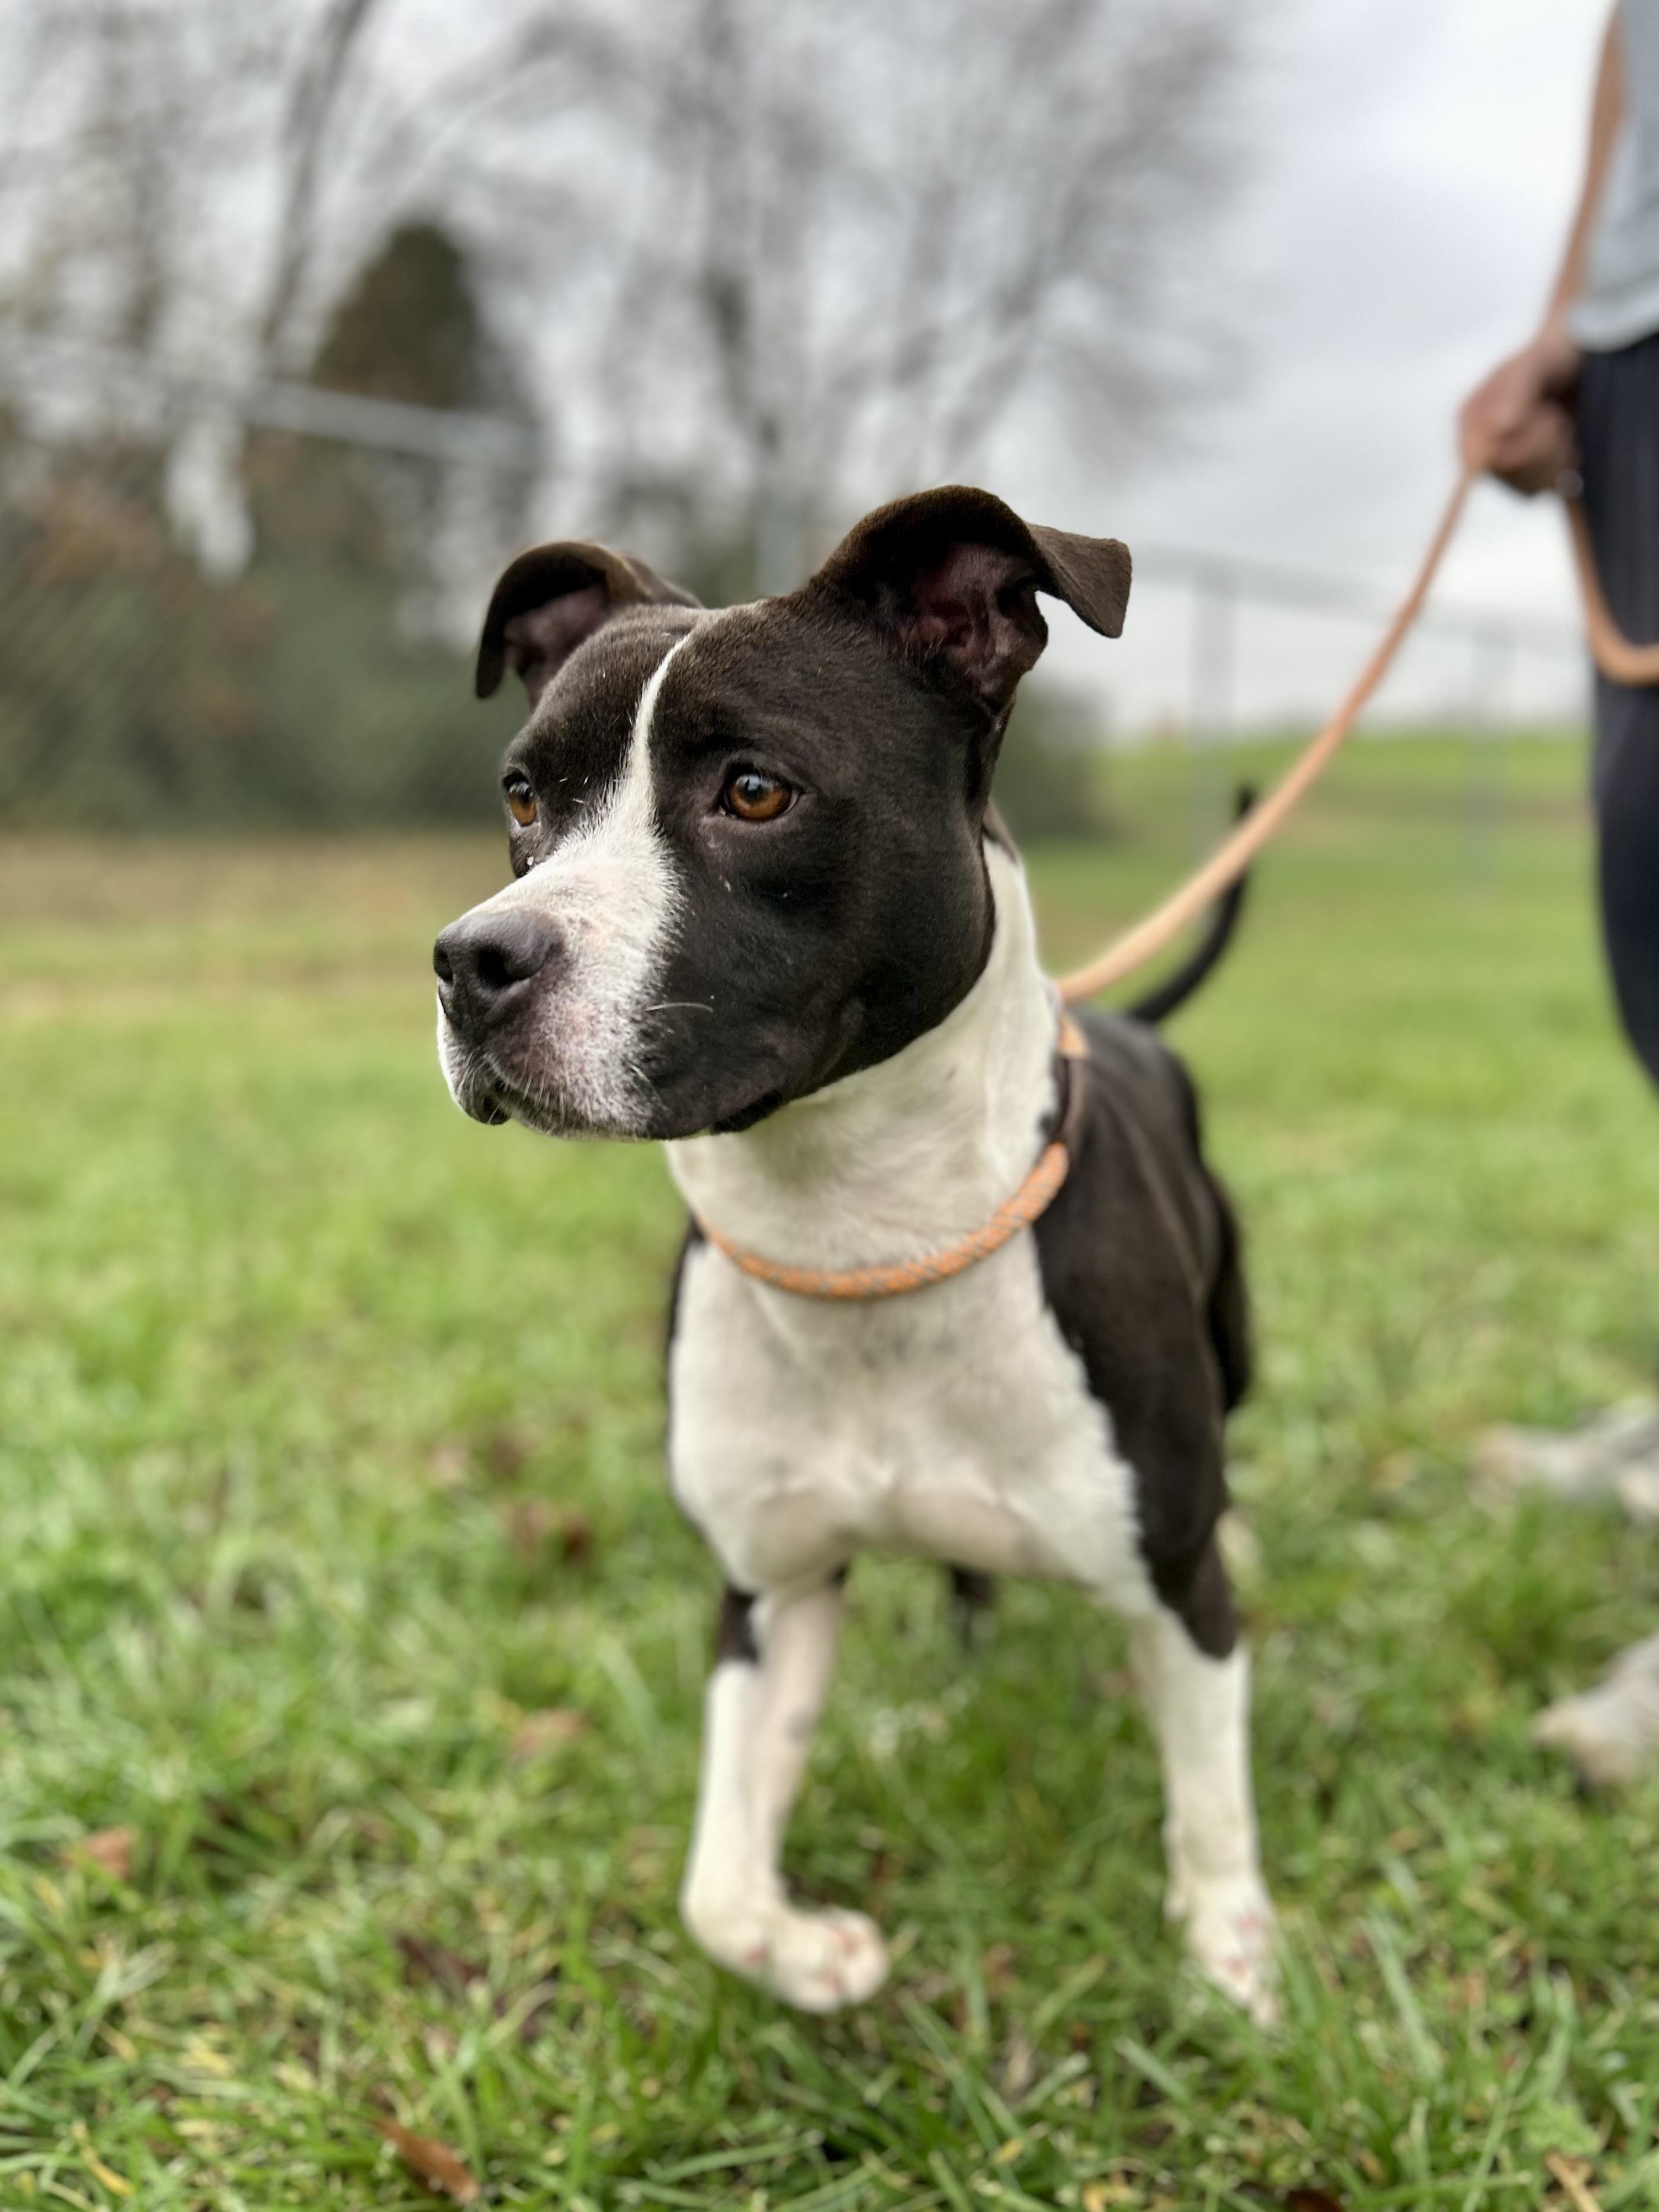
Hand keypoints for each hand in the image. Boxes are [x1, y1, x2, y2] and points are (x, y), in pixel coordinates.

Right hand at [1458, 328, 1581, 494]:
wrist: (1577, 359)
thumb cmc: (1552, 356)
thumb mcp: (1535, 364)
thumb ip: (1516, 391)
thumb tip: (1500, 428)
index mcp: (1471, 420)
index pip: (1481, 458)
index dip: (1519, 446)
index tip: (1546, 416)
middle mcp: (1480, 446)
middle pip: (1506, 473)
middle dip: (1542, 446)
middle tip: (1556, 417)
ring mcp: (1501, 465)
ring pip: (1524, 486)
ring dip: (1555, 457)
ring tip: (1562, 426)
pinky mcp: (1524, 476)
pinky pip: (1537, 490)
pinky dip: (1560, 469)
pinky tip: (1567, 445)